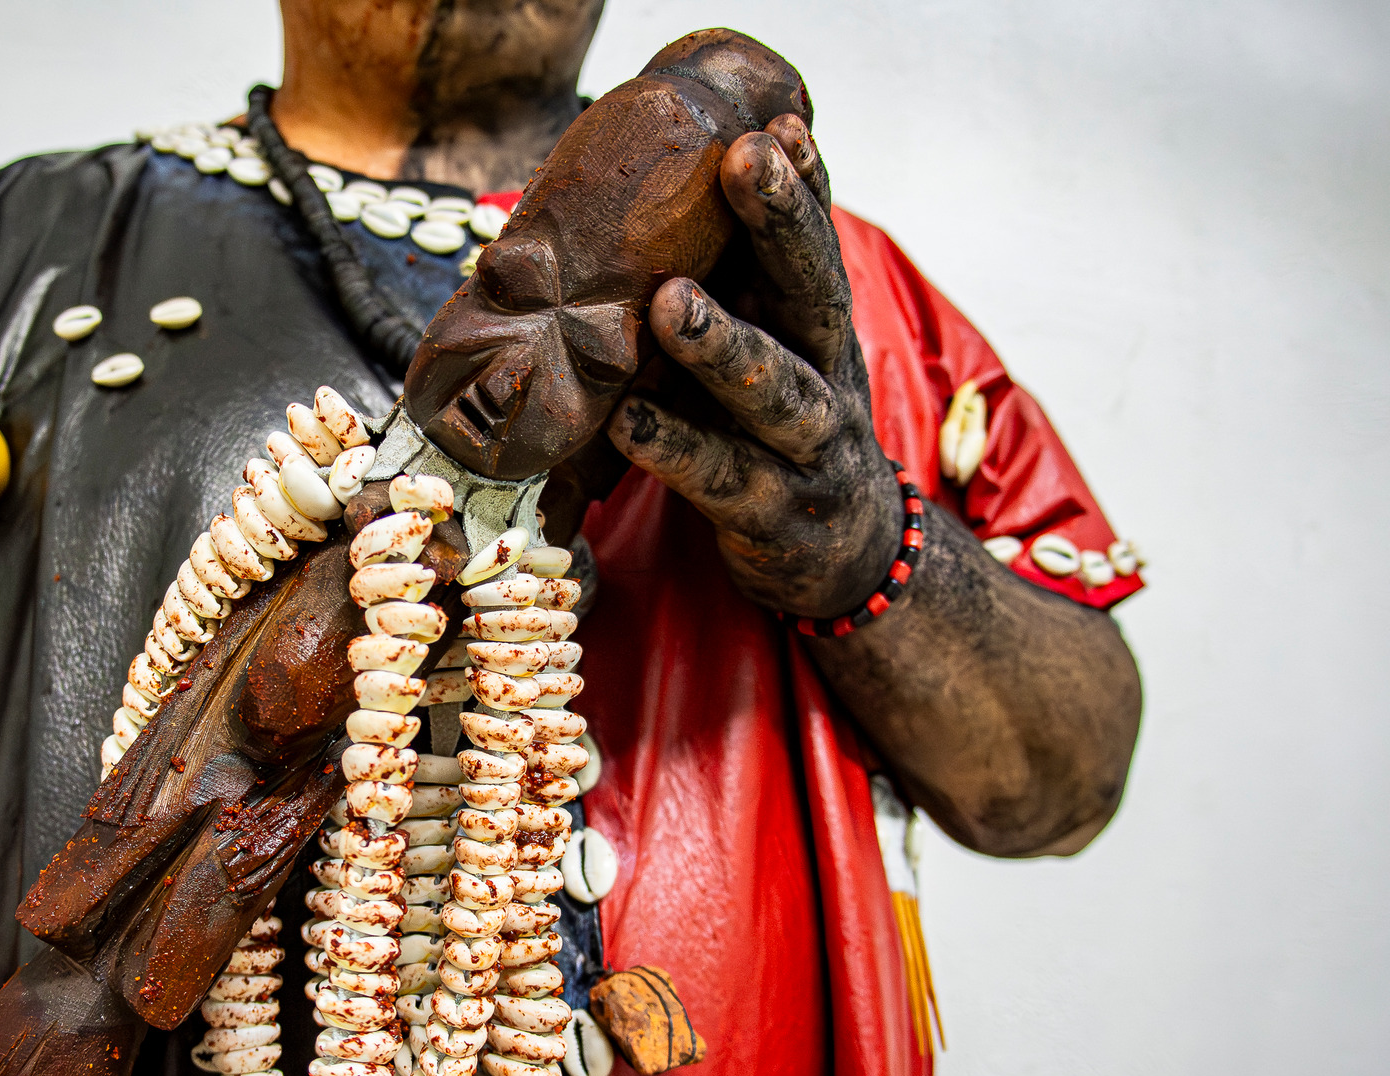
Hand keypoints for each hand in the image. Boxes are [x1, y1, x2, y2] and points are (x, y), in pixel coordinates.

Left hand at [607, 115, 901, 618]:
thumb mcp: (777, 354)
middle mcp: (826, 378)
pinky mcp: (770, 516)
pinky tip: (624, 420)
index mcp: (817, 332)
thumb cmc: (781, 435)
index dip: (804, 187)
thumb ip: (741, 291)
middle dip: (782, 222)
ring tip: (671, 300)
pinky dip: (672, 448)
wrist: (846, 559)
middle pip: (811, 294)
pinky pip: (718, 480)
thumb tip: (670, 200)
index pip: (814, 247)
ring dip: (724, 345)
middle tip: (747, 157)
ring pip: (773, 393)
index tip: (781, 123)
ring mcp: (805, 451)